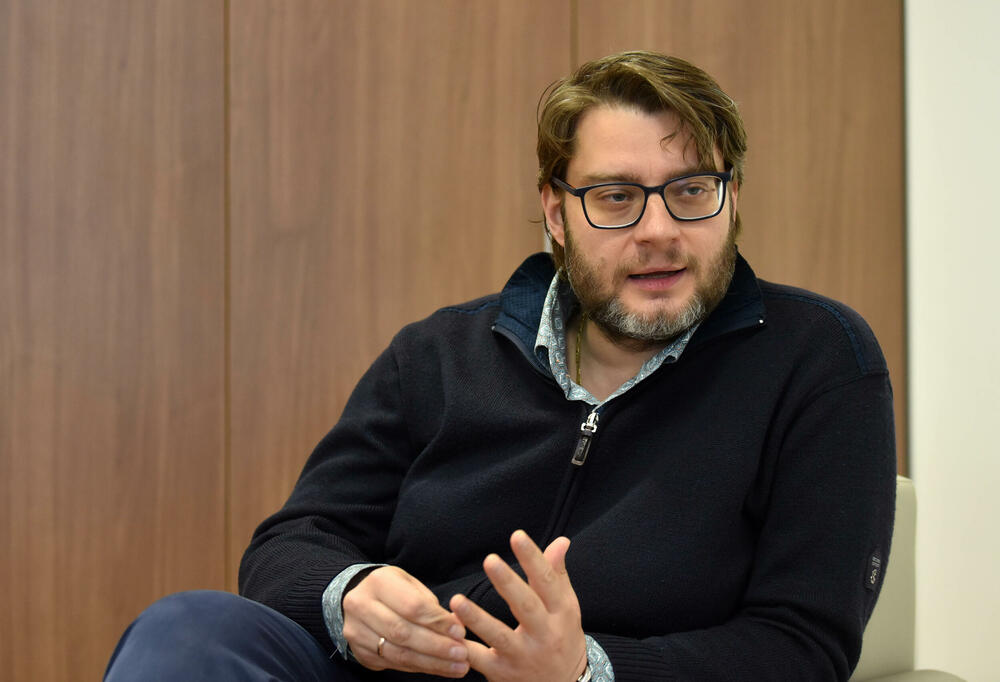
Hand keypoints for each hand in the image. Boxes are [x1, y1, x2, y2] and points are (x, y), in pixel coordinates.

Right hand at [342, 565, 469, 676]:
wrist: (359, 599)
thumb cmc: (394, 590)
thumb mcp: (411, 585)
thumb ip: (431, 605)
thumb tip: (456, 626)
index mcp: (379, 582)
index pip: (412, 606)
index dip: (438, 622)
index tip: (460, 632)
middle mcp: (361, 606)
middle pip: (403, 632)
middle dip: (436, 646)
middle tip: (462, 653)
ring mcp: (356, 631)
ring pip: (398, 653)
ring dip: (431, 662)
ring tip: (457, 666)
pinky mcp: (359, 651)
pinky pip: (393, 664)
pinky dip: (419, 667)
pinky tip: (439, 668)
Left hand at [450, 530, 587, 681]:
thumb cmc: (563, 637)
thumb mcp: (566, 607)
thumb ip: (557, 574)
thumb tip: (561, 541)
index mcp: (561, 613)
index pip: (547, 581)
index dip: (533, 558)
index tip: (517, 536)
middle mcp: (544, 635)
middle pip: (525, 607)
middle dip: (507, 584)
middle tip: (490, 560)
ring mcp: (523, 656)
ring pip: (499, 636)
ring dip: (477, 619)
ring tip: (457, 600)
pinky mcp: (504, 674)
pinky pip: (480, 660)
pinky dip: (464, 649)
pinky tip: (448, 635)